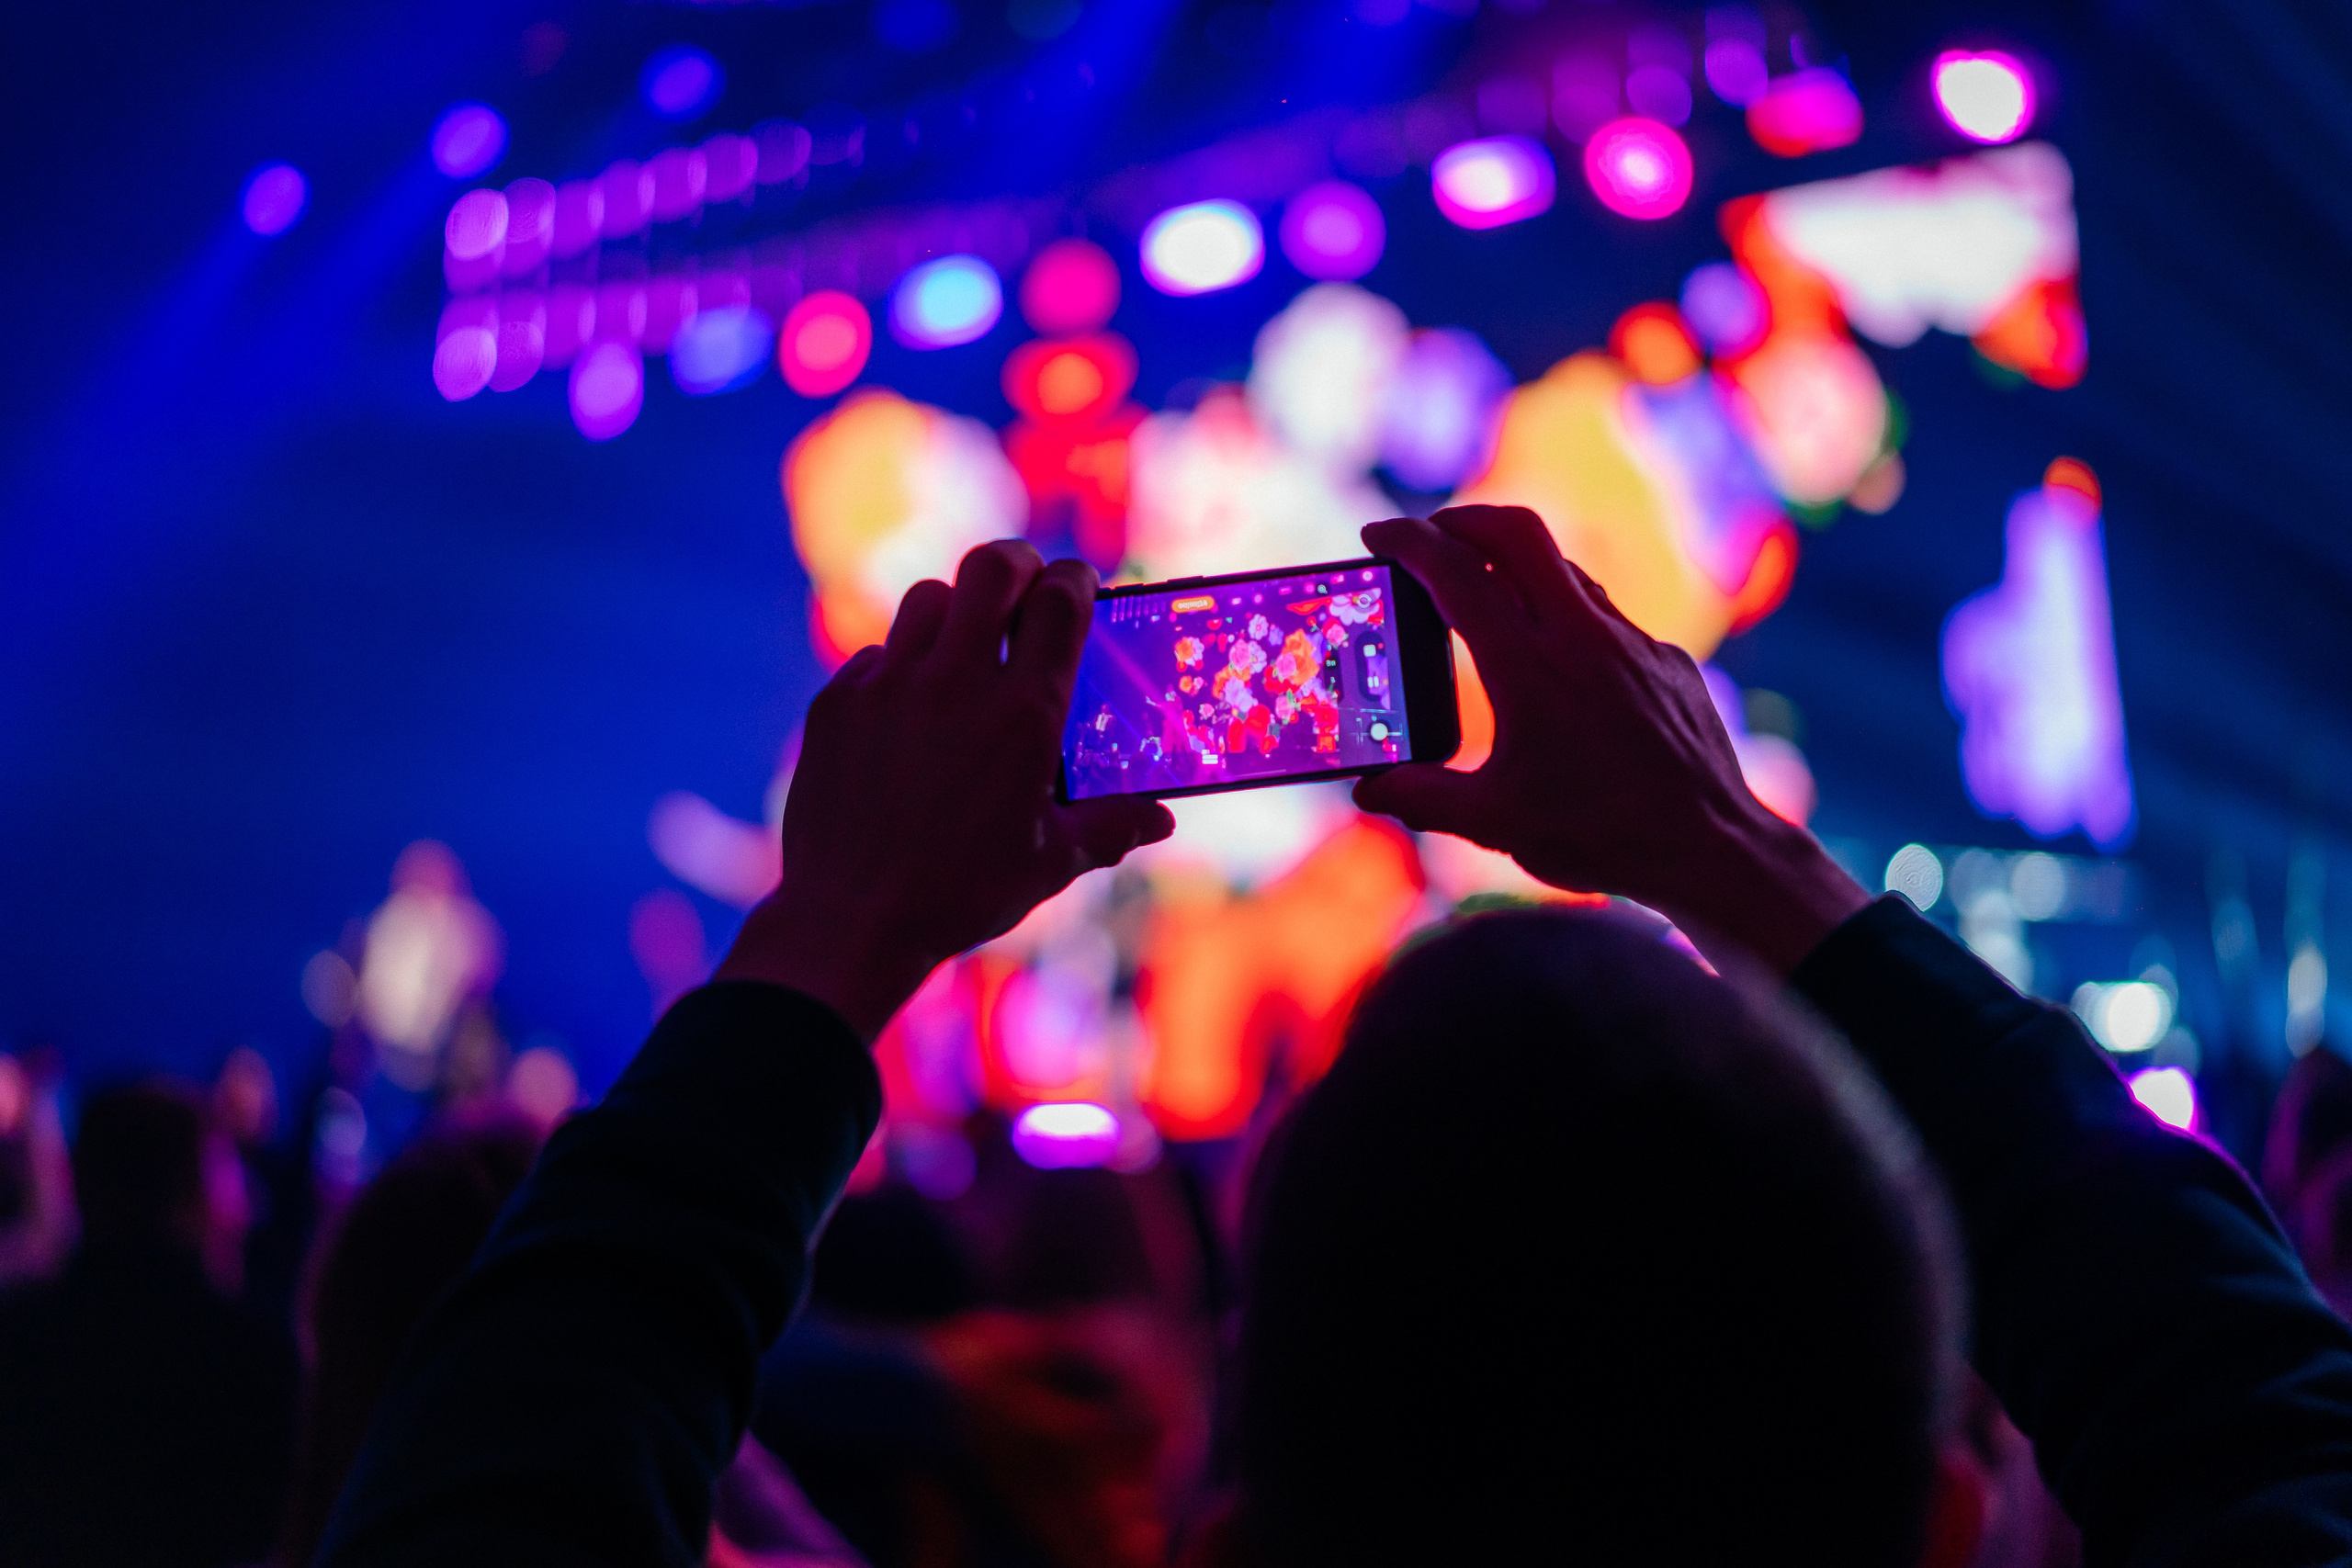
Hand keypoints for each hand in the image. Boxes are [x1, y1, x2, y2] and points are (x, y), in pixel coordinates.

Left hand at [717, 541, 1173, 1037]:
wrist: (849, 924)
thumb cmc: (960, 894)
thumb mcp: (1051, 862)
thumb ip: (1112, 827)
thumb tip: (1162, 818)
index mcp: (1023, 714)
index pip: (1060, 600)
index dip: (1076, 579)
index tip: (1079, 587)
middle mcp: (956, 683)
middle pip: (991, 566)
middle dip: (1017, 564)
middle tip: (1026, 588)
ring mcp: (889, 687)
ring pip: (927, 599)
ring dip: (955, 612)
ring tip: (965, 650)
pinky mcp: (837, 705)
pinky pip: (876, 656)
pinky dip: (900, 668)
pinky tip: (909, 711)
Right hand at [1352, 506, 1866, 973]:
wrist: (1711, 850)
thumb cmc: (1600, 836)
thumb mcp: (1493, 823)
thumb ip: (1422, 798)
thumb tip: (1368, 790)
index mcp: (1528, 665)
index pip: (1455, 572)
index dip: (1406, 543)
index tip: (1375, 535)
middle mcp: (1583, 636)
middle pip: (1515, 531)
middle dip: (1461, 521)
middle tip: (1428, 538)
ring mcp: (1632, 642)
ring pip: (1564, 570)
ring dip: (1515, 568)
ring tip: (1482, 599)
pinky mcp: (1666, 660)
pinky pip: (1607, 619)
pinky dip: (1566, 619)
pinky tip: (1556, 668)